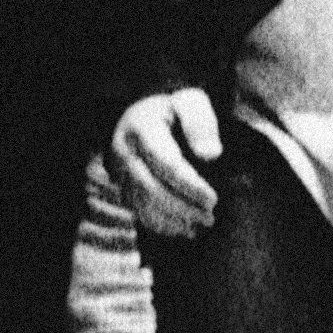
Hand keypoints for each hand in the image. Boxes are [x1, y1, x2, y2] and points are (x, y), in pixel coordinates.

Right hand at [109, 87, 222, 237]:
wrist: (143, 113)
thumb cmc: (173, 110)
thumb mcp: (190, 102)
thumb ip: (201, 123)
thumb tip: (211, 155)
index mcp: (142, 128)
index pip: (166, 163)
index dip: (190, 185)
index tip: (213, 199)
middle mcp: (124, 152)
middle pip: (151, 188)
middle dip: (182, 207)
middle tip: (210, 217)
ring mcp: (119, 172)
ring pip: (142, 205)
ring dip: (173, 220)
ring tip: (201, 226)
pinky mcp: (121, 186)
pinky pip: (138, 211)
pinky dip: (161, 225)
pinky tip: (184, 230)